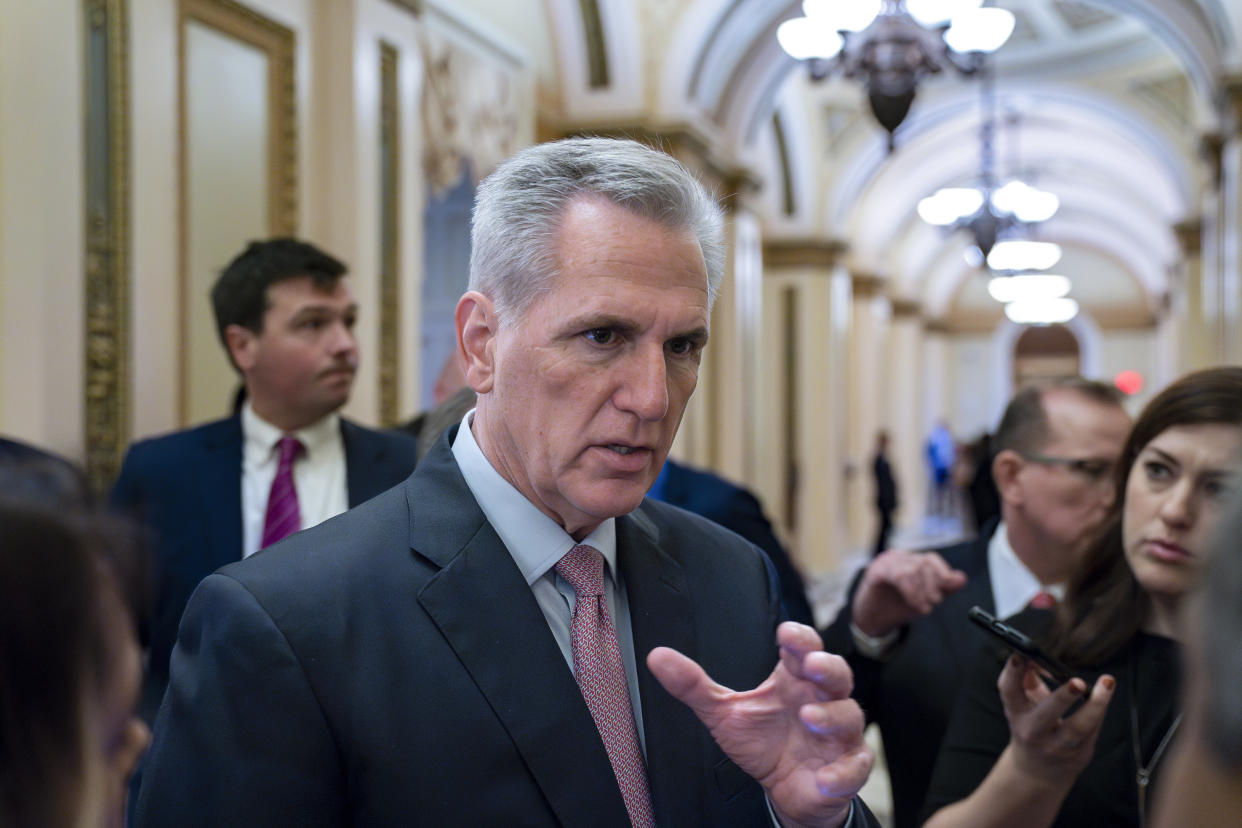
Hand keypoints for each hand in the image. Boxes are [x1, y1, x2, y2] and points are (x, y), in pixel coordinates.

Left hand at [647, 622, 872, 827]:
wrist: (785, 789)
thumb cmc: (762, 741)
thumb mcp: (724, 712)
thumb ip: (694, 685)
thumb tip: (657, 657)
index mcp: (793, 680)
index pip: (803, 648)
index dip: (799, 638)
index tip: (785, 634)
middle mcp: (820, 700)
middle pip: (836, 674)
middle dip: (827, 667)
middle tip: (811, 666)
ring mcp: (837, 734)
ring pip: (849, 716)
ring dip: (832, 716)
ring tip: (808, 719)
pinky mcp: (846, 767)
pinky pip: (856, 766)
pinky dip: (843, 773)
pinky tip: (825, 777)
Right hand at [851, 549, 965, 636]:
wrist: (872, 620)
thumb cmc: (896, 606)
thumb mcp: (925, 599)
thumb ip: (943, 588)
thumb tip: (961, 578)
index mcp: (911, 561)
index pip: (931, 559)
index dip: (942, 575)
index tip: (942, 595)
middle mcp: (900, 558)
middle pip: (924, 562)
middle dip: (933, 585)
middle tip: (934, 603)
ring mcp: (886, 562)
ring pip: (912, 569)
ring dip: (921, 591)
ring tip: (923, 607)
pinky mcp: (875, 571)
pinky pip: (897, 575)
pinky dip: (910, 591)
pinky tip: (913, 603)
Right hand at [999, 654, 1115, 786]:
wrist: (1037, 771)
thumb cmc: (1032, 728)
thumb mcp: (1023, 705)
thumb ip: (1028, 680)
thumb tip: (1037, 658)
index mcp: (1017, 714)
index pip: (1009, 692)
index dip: (1013, 673)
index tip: (1021, 655)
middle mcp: (1034, 731)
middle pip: (1047, 714)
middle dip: (1063, 697)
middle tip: (1078, 682)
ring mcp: (1057, 745)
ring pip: (1078, 727)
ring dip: (1095, 705)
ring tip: (1106, 684)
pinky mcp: (1079, 753)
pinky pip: (1093, 729)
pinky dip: (1100, 709)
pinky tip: (1106, 692)